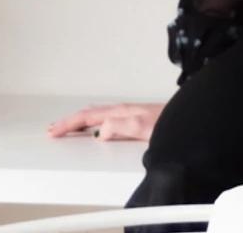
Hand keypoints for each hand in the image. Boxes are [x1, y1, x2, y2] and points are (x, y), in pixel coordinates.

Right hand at [46, 102, 164, 141]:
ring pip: (97, 114)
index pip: (87, 117)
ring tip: (68, 126)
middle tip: (53, 129)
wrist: (189, 120)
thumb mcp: (143, 127)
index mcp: (121, 112)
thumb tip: (99, 132)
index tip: (53, 132)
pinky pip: (106, 117)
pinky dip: (93, 121)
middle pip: (89, 114)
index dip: (68, 124)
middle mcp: (123, 110)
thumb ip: (121, 127)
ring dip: (80, 121)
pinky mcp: (135, 118)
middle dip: (69, 121)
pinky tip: (95, 126)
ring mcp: (129, 113)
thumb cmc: (171, 123)